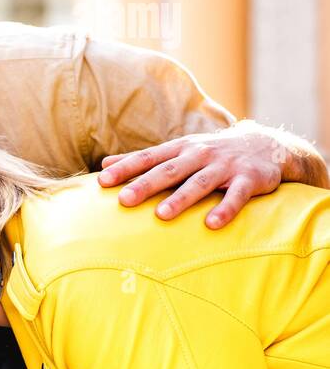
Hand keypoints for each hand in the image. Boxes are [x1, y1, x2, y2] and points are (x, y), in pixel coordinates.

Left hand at [97, 125, 286, 228]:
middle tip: (124, 200)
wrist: (266, 144)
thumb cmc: (209, 152)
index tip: (102, 182)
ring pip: (200, 183)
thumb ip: (143, 159)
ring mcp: (225, 166)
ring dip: (180, 199)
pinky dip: (225, 209)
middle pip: (169, 171)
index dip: (125, 169)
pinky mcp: (250, 179)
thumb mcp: (177, 150)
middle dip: (146, 185)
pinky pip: (237, 196)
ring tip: (161, 215)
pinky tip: (211, 224)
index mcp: (179, 149)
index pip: (147, 158)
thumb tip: (104, 164)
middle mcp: (200, 155)